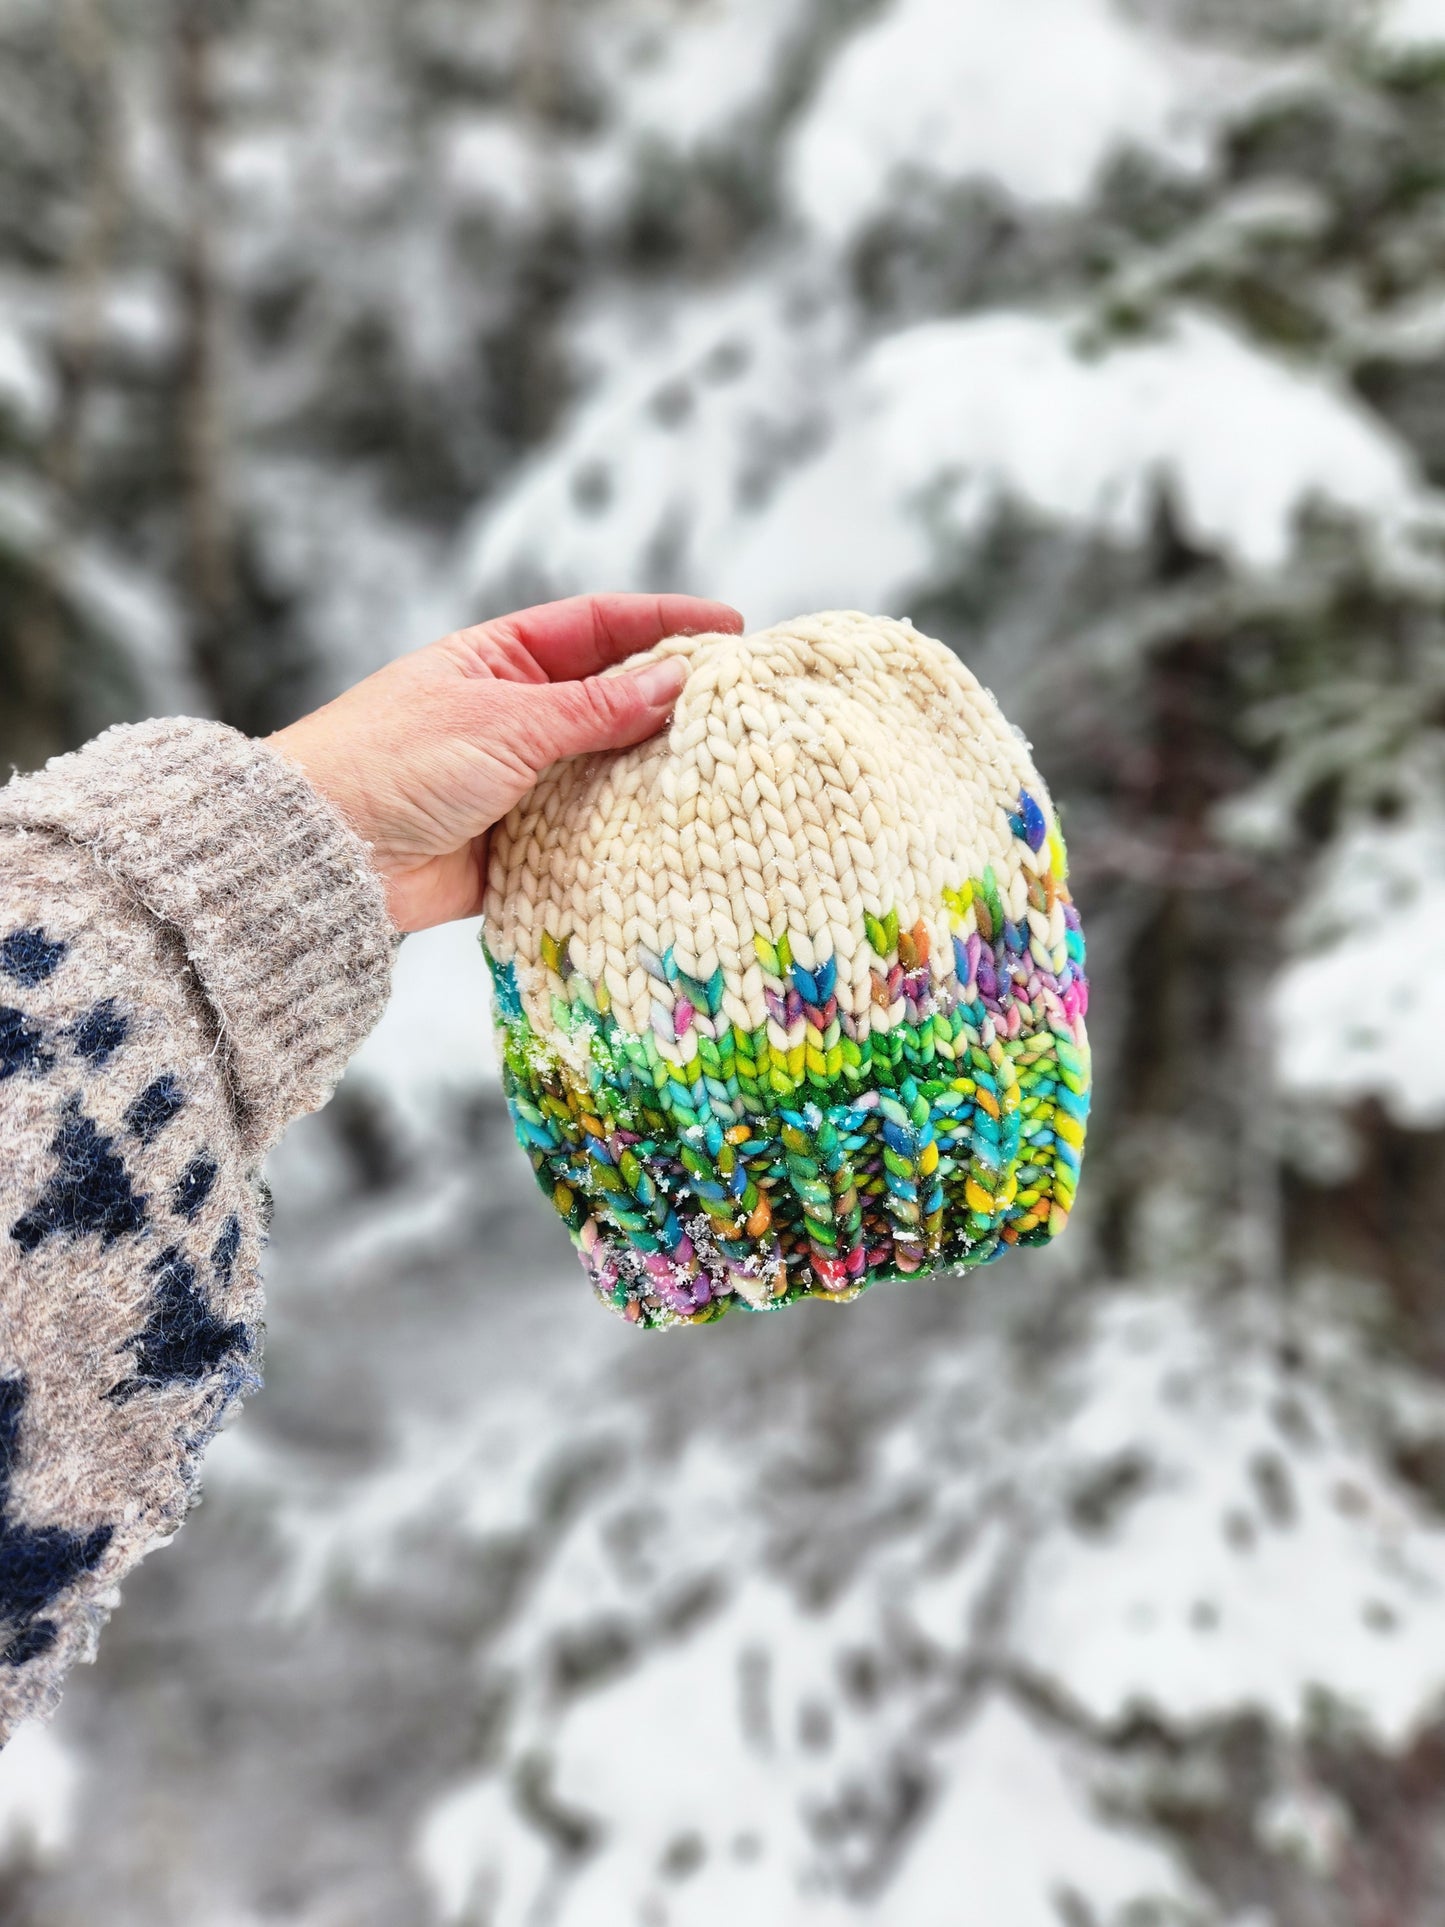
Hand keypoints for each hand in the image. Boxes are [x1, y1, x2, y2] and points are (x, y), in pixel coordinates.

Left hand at [267, 593, 742, 931]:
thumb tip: (676, 681)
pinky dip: (623, 834)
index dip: (665, 621)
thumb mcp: (505, 721)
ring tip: (722, 771)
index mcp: (501, 660)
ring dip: (654, 771)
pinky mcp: (516, 845)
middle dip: (674, 700)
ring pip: (605, 769)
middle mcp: (514, 714)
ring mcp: (518, 780)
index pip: (599, 627)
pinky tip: (671, 834)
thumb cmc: (393, 761)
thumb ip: (595, 709)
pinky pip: (584, 834)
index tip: (731, 627)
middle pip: (612, 698)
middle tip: (743, 706)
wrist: (327, 853)